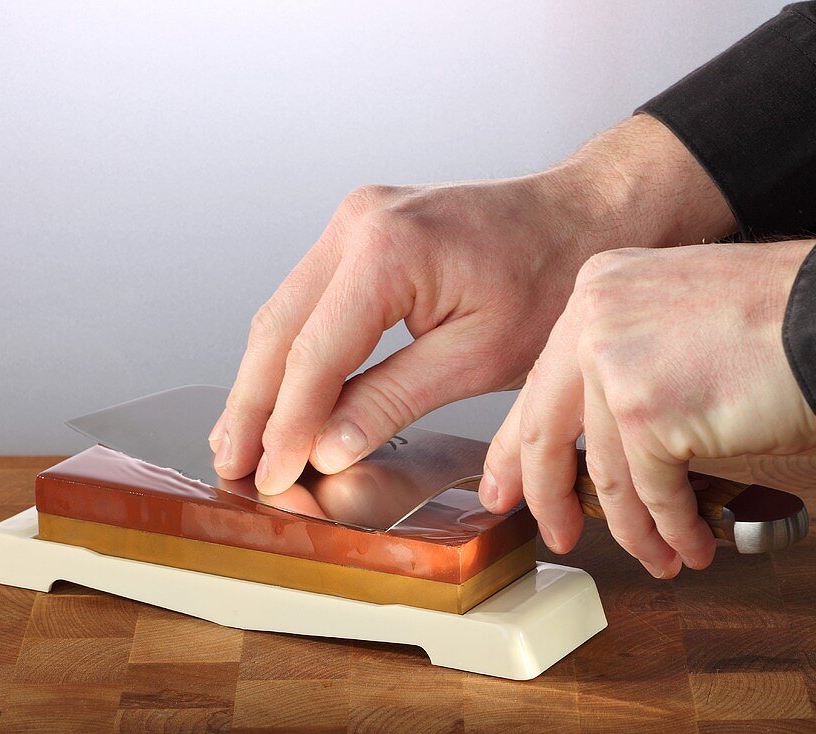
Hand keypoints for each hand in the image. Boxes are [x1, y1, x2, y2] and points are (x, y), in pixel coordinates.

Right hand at [210, 115, 736, 493]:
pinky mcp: (361, 231)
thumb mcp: (481, 356)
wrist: (582, 215)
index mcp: (389, 250)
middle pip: (280, 329)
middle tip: (233, 467)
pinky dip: (290, 351)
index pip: (315, 355)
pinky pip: (308, 298)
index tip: (270, 476)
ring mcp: (355, 220)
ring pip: (283, 313)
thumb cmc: (550, 278)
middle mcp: (358, 223)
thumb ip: (395, 399)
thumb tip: (326, 446)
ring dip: (261, 380)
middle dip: (253, 406)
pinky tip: (277, 392)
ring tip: (241, 441)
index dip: (287, 425)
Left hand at [480, 241, 815, 577]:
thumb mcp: (677, 317)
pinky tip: (690, 544)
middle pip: (547, 431)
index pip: (542, 383)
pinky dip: (672, 529)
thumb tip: (600, 439)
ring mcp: (616, 363)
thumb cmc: (782, 318)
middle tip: (556, 535)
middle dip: (550, 498)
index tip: (506, 485)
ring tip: (658, 555)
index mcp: (597, 290)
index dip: (516, 446)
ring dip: (634, 529)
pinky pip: (653, 493)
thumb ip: (629, 360)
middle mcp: (594, 319)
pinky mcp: (649, 411)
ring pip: (607, 474)